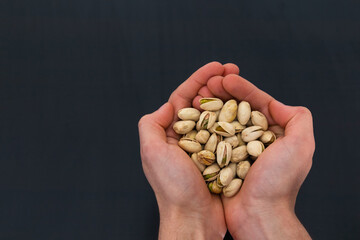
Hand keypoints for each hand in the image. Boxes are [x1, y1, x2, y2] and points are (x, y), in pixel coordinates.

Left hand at [138, 62, 238, 239]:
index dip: (200, 78)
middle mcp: (187, 138)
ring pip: (218, 115)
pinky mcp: (220, 158)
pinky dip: (238, 119)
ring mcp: (205, 147)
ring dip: (229, 97)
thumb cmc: (172, 188)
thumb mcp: (152, 152)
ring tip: (242, 84)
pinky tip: (248, 110)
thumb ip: (151, 124)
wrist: (193, 220)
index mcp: (170, 133)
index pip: (184, 96)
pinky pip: (230, 133)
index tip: (217, 65)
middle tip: (234, 69)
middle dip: (217, 83)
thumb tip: (168, 106)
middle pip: (203, 102)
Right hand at [206, 73, 314, 238]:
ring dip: (211, 105)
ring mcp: (236, 149)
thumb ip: (298, 119)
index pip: (256, 103)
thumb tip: (276, 103)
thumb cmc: (278, 183)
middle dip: (223, 92)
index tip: (225, 77)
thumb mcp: (300, 146)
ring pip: (222, 120)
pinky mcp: (221, 159)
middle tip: (208, 81)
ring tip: (198, 92)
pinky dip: (203, 125)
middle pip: (236, 109)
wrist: (257, 214)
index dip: (241, 88)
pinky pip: (211, 138)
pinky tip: (194, 114)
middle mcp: (254, 140)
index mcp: (274, 134)